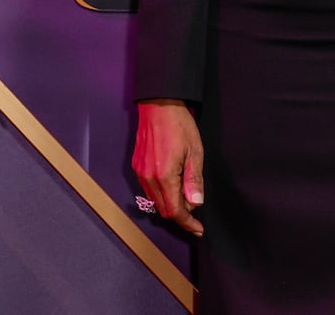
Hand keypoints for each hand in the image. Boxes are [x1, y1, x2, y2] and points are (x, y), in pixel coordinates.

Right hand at [132, 99, 204, 235]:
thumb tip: (195, 204)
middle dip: (180, 214)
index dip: (187, 223)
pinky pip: (148, 188)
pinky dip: (161, 192)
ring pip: (154, 200)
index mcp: (164, 176)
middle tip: (194, 206)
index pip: (175, 211)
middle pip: (163, 209)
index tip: (198, 229)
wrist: (159, 105)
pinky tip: (172, 182)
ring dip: (170, 203)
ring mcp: (140, 171)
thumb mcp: (195, 152)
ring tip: (185, 193)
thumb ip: (194, 180)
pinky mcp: (136, 165)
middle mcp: (148, 177)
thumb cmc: (179, 126)